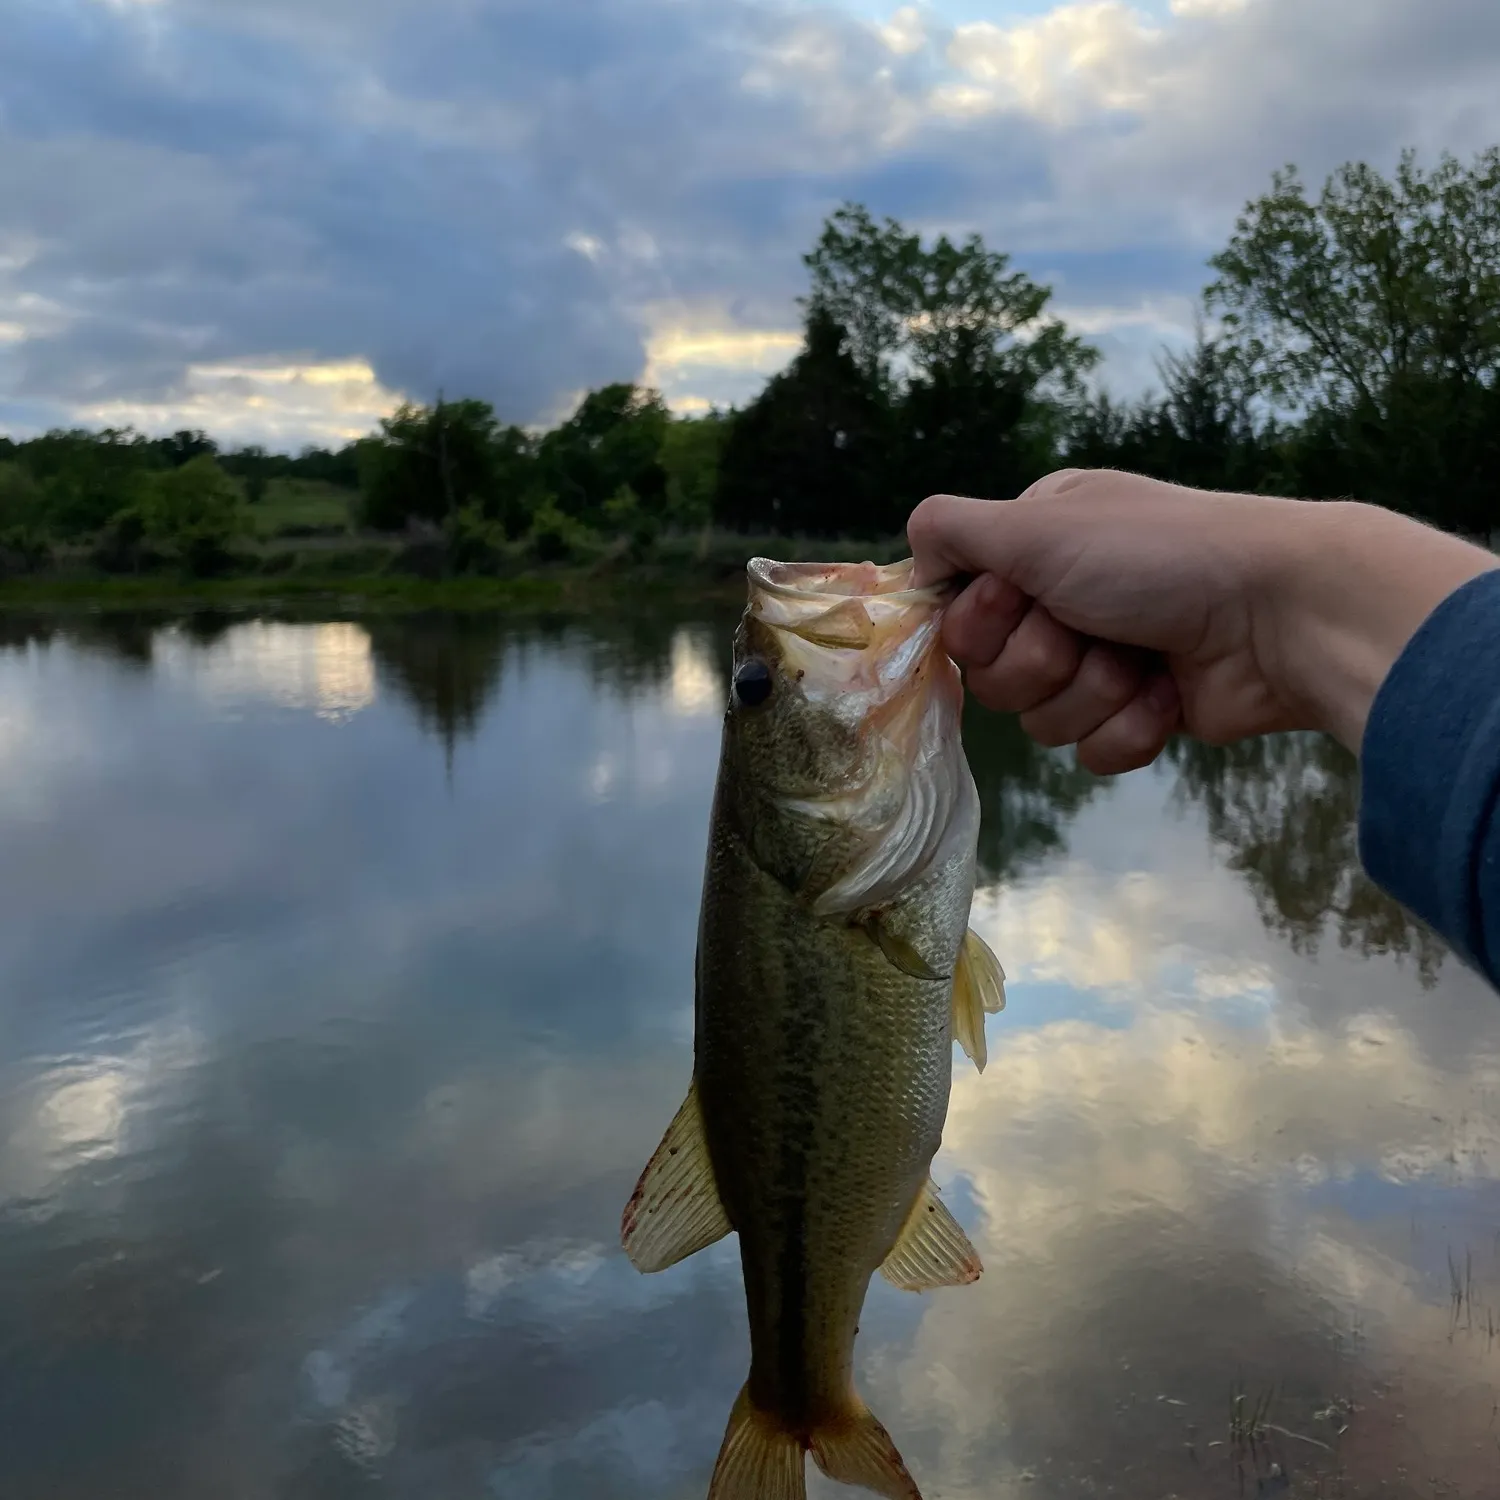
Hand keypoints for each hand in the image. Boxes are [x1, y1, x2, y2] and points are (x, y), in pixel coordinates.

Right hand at [908, 469, 1495, 774]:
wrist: (1280, 613)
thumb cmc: (1157, 555)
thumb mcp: (1038, 523)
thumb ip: (951, 530)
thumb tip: (911, 556)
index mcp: (1037, 545)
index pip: (958, 610)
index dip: (979, 622)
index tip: (1016, 601)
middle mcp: (1064, 598)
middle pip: (993, 673)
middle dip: (1041, 660)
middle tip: (1088, 630)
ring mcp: (1103, 660)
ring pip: (1040, 719)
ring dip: (1091, 693)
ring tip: (1141, 661)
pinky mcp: (1140, 715)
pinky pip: (1090, 752)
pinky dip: (1127, 728)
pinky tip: (1166, 696)